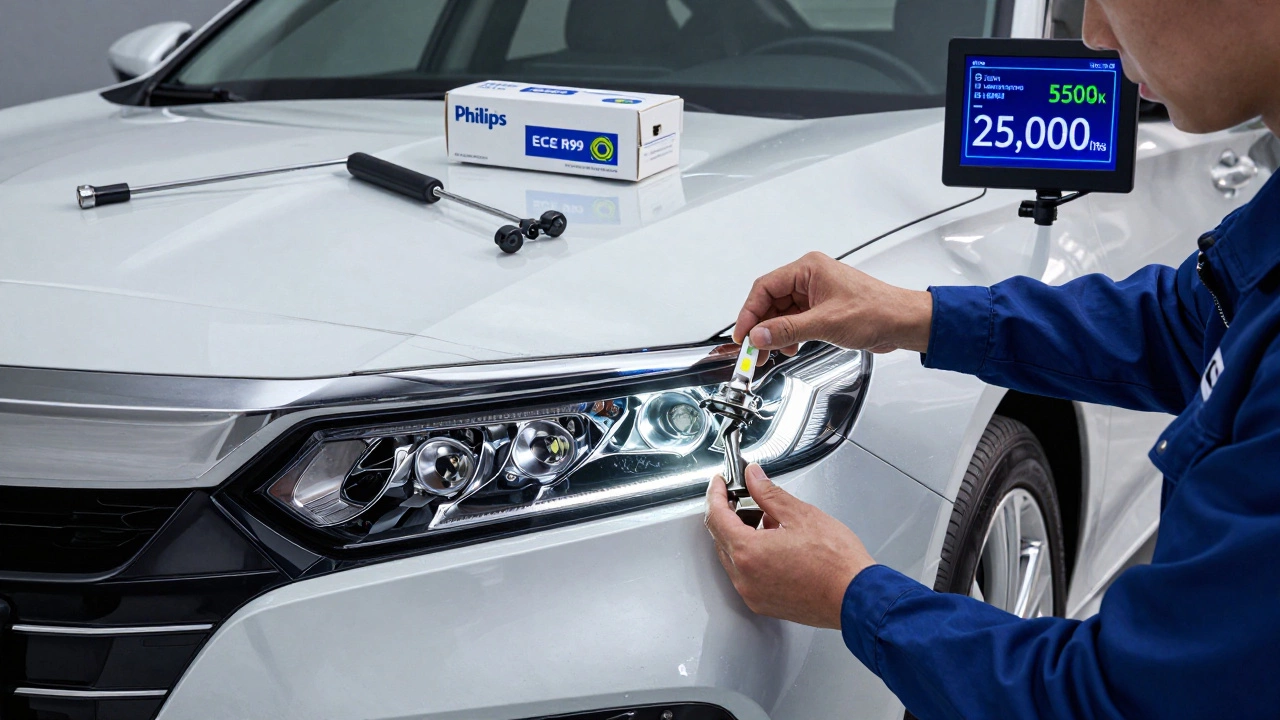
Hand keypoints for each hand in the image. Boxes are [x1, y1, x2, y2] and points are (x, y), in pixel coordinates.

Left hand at [704, 463, 875, 629]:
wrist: (857, 598)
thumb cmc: (836, 563)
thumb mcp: (800, 515)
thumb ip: (768, 493)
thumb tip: (753, 477)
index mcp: (748, 552)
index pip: (716, 517)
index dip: (715, 495)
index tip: (719, 484)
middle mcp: (745, 578)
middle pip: (722, 538)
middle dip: (729, 515)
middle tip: (745, 498)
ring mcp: (753, 594)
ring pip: (734, 558)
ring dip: (743, 537)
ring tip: (771, 523)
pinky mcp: (765, 604)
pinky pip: (747, 576)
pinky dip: (753, 558)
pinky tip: (776, 546)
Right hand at [733, 251, 932, 355]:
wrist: (902, 322)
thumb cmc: (876, 312)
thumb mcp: (826, 323)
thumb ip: (788, 330)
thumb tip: (759, 335)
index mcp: (808, 269)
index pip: (765, 287)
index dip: (749, 312)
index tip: (743, 335)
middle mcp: (809, 277)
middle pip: (770, 301)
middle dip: (761, 326)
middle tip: (753, 349)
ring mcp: (815, 293)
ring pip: (781, 313)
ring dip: (774, 333)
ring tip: (771, 352)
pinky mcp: (821, 308)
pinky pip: (794, 320)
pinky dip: (788, 335)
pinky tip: (789, 347)